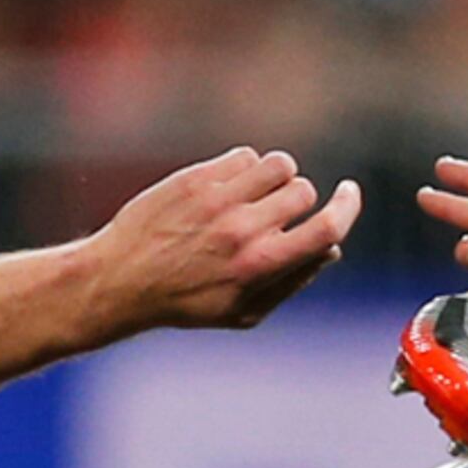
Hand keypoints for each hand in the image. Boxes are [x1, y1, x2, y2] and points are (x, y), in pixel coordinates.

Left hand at [84, 149, 361, 331]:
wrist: (118, 281)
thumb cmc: (184, 302)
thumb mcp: (243, 311)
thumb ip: (292, 281)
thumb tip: (330, 249)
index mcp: (261, 266)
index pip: (328, 227)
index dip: (349, 206)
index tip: (349, 193)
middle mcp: (244, 230)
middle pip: (304, 191)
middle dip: (299, 199)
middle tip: (277, 212)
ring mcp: (220, 200)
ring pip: (279, 165)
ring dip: (277, 177)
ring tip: (256, 194)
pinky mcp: (196, 179)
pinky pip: (245, 156)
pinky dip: (246, 167)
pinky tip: (228, 187)